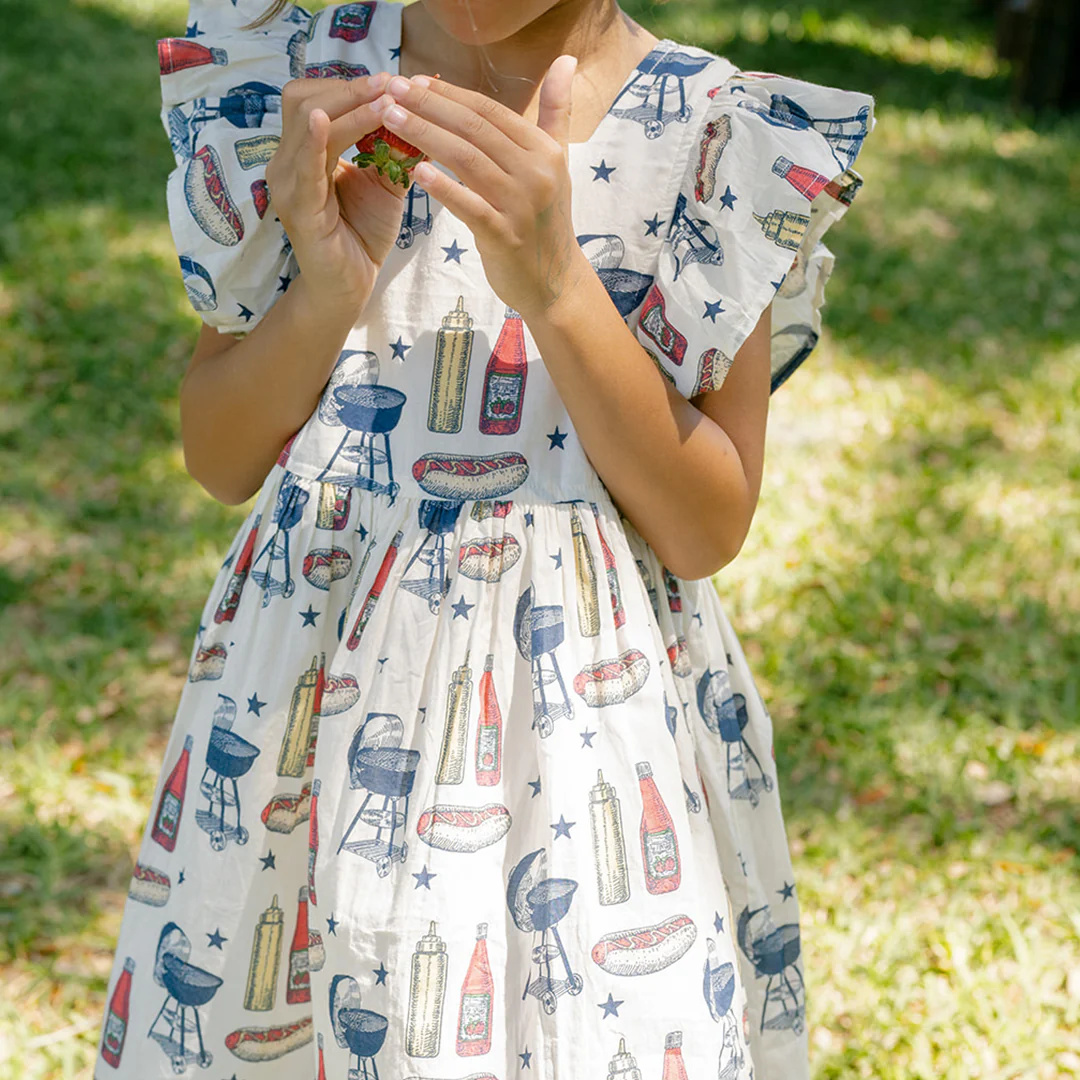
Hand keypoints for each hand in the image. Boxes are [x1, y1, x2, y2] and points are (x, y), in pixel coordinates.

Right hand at [265, 73, 411, 317]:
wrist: (351, 286)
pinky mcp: (297, 209)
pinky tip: (327, 121)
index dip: (352, 85)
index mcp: (304, 150)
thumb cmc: (363, 233)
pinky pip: (302, 168)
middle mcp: (288, 161)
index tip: (393, 79)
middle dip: (350, 88)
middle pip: (304, 98)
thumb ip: (395, 149)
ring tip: (384, 100)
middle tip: (391, 84)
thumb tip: (423, 109)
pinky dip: (314, 141)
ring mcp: (288, 184)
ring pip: (307, 122)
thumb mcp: (385, 182)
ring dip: (349, 107)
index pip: (318, 97)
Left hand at [378, 58, 591, 320]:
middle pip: (474, 130)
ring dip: (425, 136)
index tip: (417, 81)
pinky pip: (469, 206)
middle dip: (429, 107)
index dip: (451, 94)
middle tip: (393, 90)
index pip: (490, 112)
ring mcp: (520, 206)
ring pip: (466, 161)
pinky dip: (443, 188)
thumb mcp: (557, 162)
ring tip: (391, 119)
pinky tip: (416, 172)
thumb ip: (556, 112)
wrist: (555, 282)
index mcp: (544, 150)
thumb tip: (565, 60)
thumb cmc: (546, 221)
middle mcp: (535, 173)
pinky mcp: (504, 237)